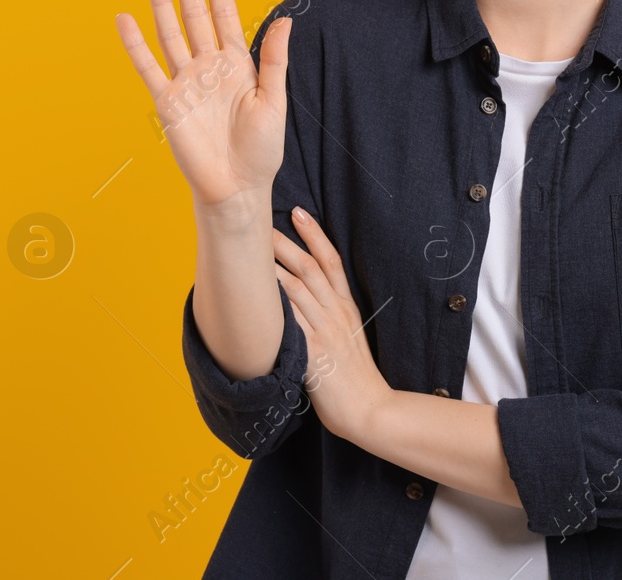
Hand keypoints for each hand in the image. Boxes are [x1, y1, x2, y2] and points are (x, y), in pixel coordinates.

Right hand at [115, 0, 291, 213]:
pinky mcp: (167, 102)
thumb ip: (274, 60)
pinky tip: (125, 19)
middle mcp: (208, 66)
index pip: (224, 13)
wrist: (236, 187)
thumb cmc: (261, 150)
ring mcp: (186, 82)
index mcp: (237, 63)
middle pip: (193, 14)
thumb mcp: (274, 101)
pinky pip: (148, 67)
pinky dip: (136, 44)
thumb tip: (285, 20)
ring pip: (170, 32)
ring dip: (161, 3)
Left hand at [273, 207, 392, 442]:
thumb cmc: (356, 378)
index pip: (331, 261)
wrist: (370, 410)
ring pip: (296, 288)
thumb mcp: (349, 337)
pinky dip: (275, 304)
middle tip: (261, 221)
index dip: (314, 234)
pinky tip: (257, 293)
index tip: (298, 211)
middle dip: (284, 242)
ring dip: (272, 266)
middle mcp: (336, 313)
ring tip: (250, 249)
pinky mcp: (314, 353)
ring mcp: (325, 331)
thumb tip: (307, 299)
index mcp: (346, 308)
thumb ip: (331, 316)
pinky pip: (291, 322)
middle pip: (308, 267)